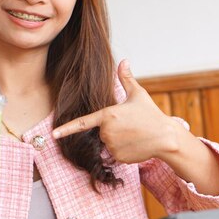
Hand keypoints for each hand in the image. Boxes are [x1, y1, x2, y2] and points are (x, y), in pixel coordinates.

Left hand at [53, 60, 180, 163]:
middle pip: (102, 131)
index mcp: (108, 114)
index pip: (83, 123)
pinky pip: (116, 153)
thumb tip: (124, 61)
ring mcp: (112, 146)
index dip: (66, 129)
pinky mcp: (119, 157)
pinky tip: (136, 144)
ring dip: (119, 139)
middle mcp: (107, 132)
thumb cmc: (151, 114)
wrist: (165, 137)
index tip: (53, 134)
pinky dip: (124, 150)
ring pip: (109, 143)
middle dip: (114, 128)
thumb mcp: (138, 94)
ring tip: (135, 134)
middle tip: (131, 124)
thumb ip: (126, 78)